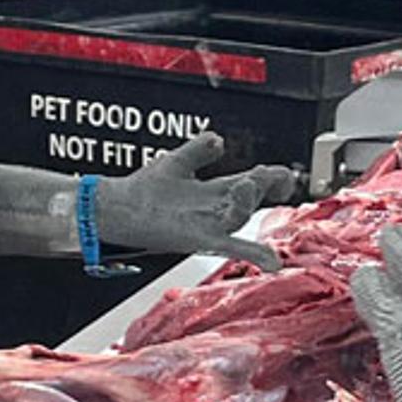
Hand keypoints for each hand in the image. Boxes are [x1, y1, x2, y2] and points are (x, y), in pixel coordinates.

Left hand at [92, 134, 304, 257]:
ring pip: (239, 216)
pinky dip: (252, 254)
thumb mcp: (177, 162)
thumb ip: (199, 150)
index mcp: (213, 192)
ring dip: (247, 201)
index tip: (285, 173)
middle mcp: (214, 210)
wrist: (115, 208)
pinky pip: (229, 247)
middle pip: (250, 196)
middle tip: (280, 176)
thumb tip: (218, 139)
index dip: (272, 177)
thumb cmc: (143, 191)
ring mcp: (207, 226)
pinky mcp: (197, 239)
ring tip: (250, 184)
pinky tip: (272, 262)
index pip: (252, 182)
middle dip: (267, 184)